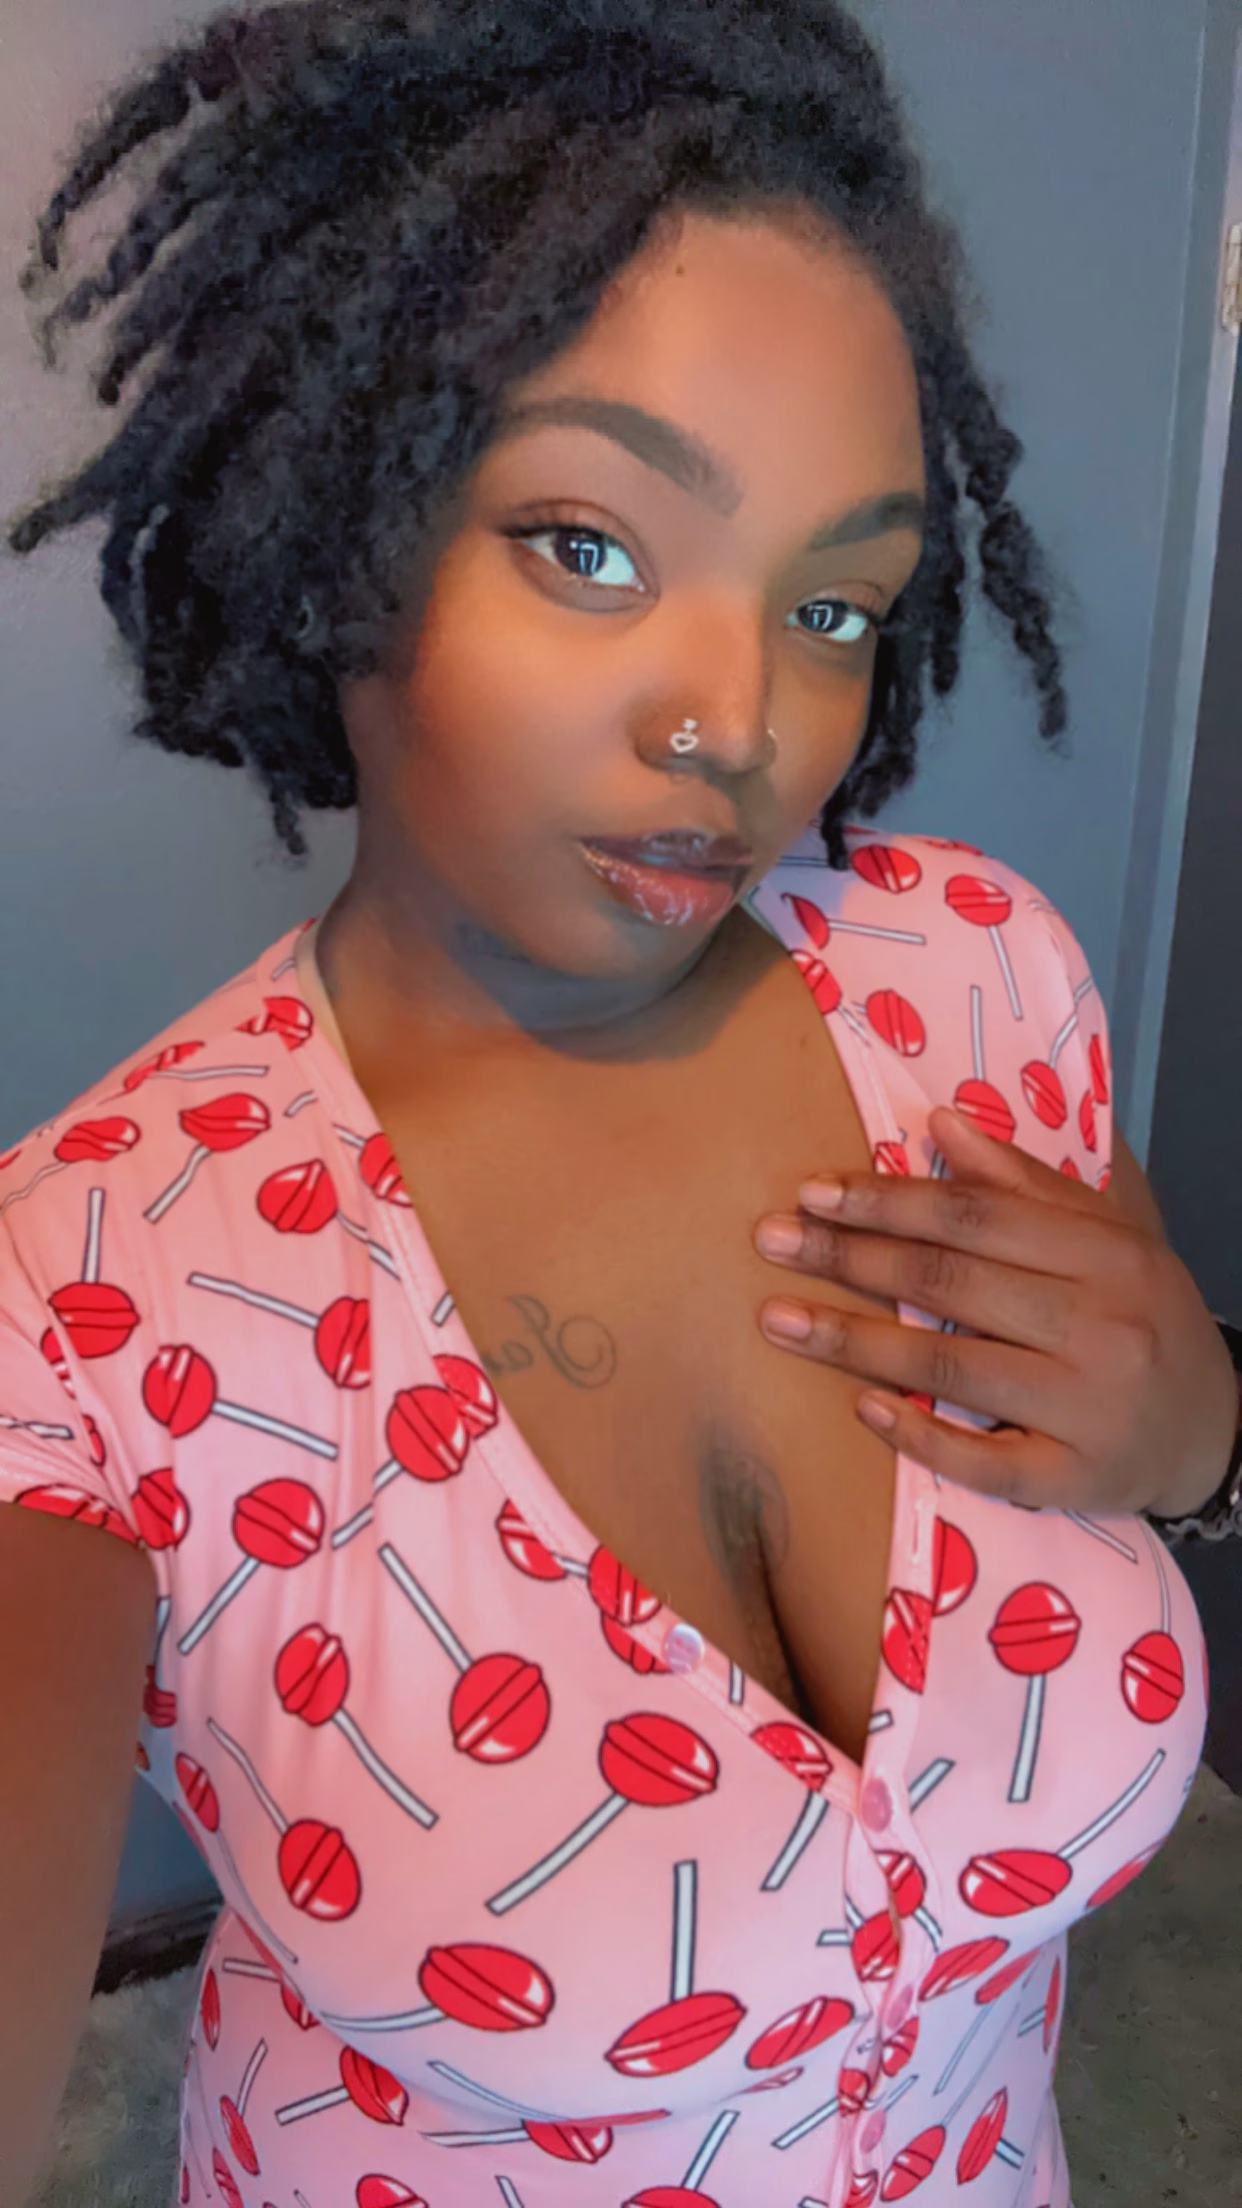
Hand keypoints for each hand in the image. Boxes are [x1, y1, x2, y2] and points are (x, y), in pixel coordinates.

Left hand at [753, 1105, 1238, 1518]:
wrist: (1216, 1424)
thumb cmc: (1143, 1316)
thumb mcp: (1105, 1237)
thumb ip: (1022, 1183)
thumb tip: (940, 1123)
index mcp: (1105, 1254)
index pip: (976, 1217)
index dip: (888, 1201)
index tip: (812, 1192)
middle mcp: (1101, 1326)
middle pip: (954, 1285)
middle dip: (851, 1260)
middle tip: (770, 1242)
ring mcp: (1089, 1408)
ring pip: (955, 1369)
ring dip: (856, 1344)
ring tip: (779, 1321)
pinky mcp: (1077, 1478)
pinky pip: (987, 1463)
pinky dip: (922, 1435)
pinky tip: (861, 1410)